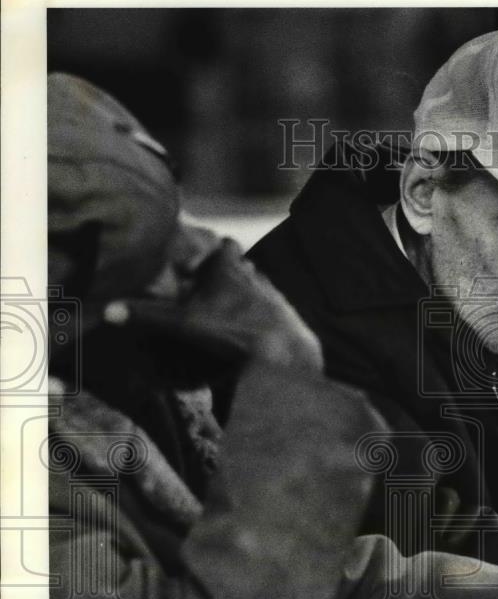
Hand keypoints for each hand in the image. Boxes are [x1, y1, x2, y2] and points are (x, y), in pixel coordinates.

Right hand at [103, 238, 323, 372]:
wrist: (282, 353)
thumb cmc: (232, 330)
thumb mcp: (184, 323)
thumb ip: (148, 315)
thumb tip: (108, 311)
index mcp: (230, 269)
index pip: (225, 244)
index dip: (217, 247)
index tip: (206, 253)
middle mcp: (255, 276)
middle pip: (243, 263)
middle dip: (230, 270)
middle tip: (212, 283)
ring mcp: (274, 295)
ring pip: (259, 284)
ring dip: (246, 292)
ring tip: (230, 307)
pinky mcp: (287, 316)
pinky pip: (272, 308)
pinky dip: (261, 313)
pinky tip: (252, 327)